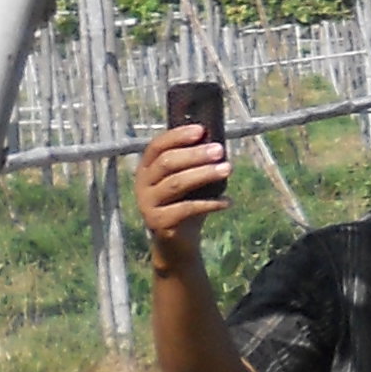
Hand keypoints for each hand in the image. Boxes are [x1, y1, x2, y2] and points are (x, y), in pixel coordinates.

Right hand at [133, 120, 231, 260]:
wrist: (177, 242)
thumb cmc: (185, 202)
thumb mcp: (188, 180)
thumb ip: (194, 163)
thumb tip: (217, 142)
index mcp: (146, 168)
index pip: (157, 146)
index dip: (178, 136)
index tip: (201, 130)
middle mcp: (142, 183)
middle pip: (167, 163)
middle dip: (196, 154)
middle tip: (220, 150)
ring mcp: (148, 203)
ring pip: (176, 184)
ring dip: (204, 174)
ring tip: (228, 169)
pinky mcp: (158, 222)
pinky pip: (186, 209)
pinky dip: (210, 203)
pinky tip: (228, 201)